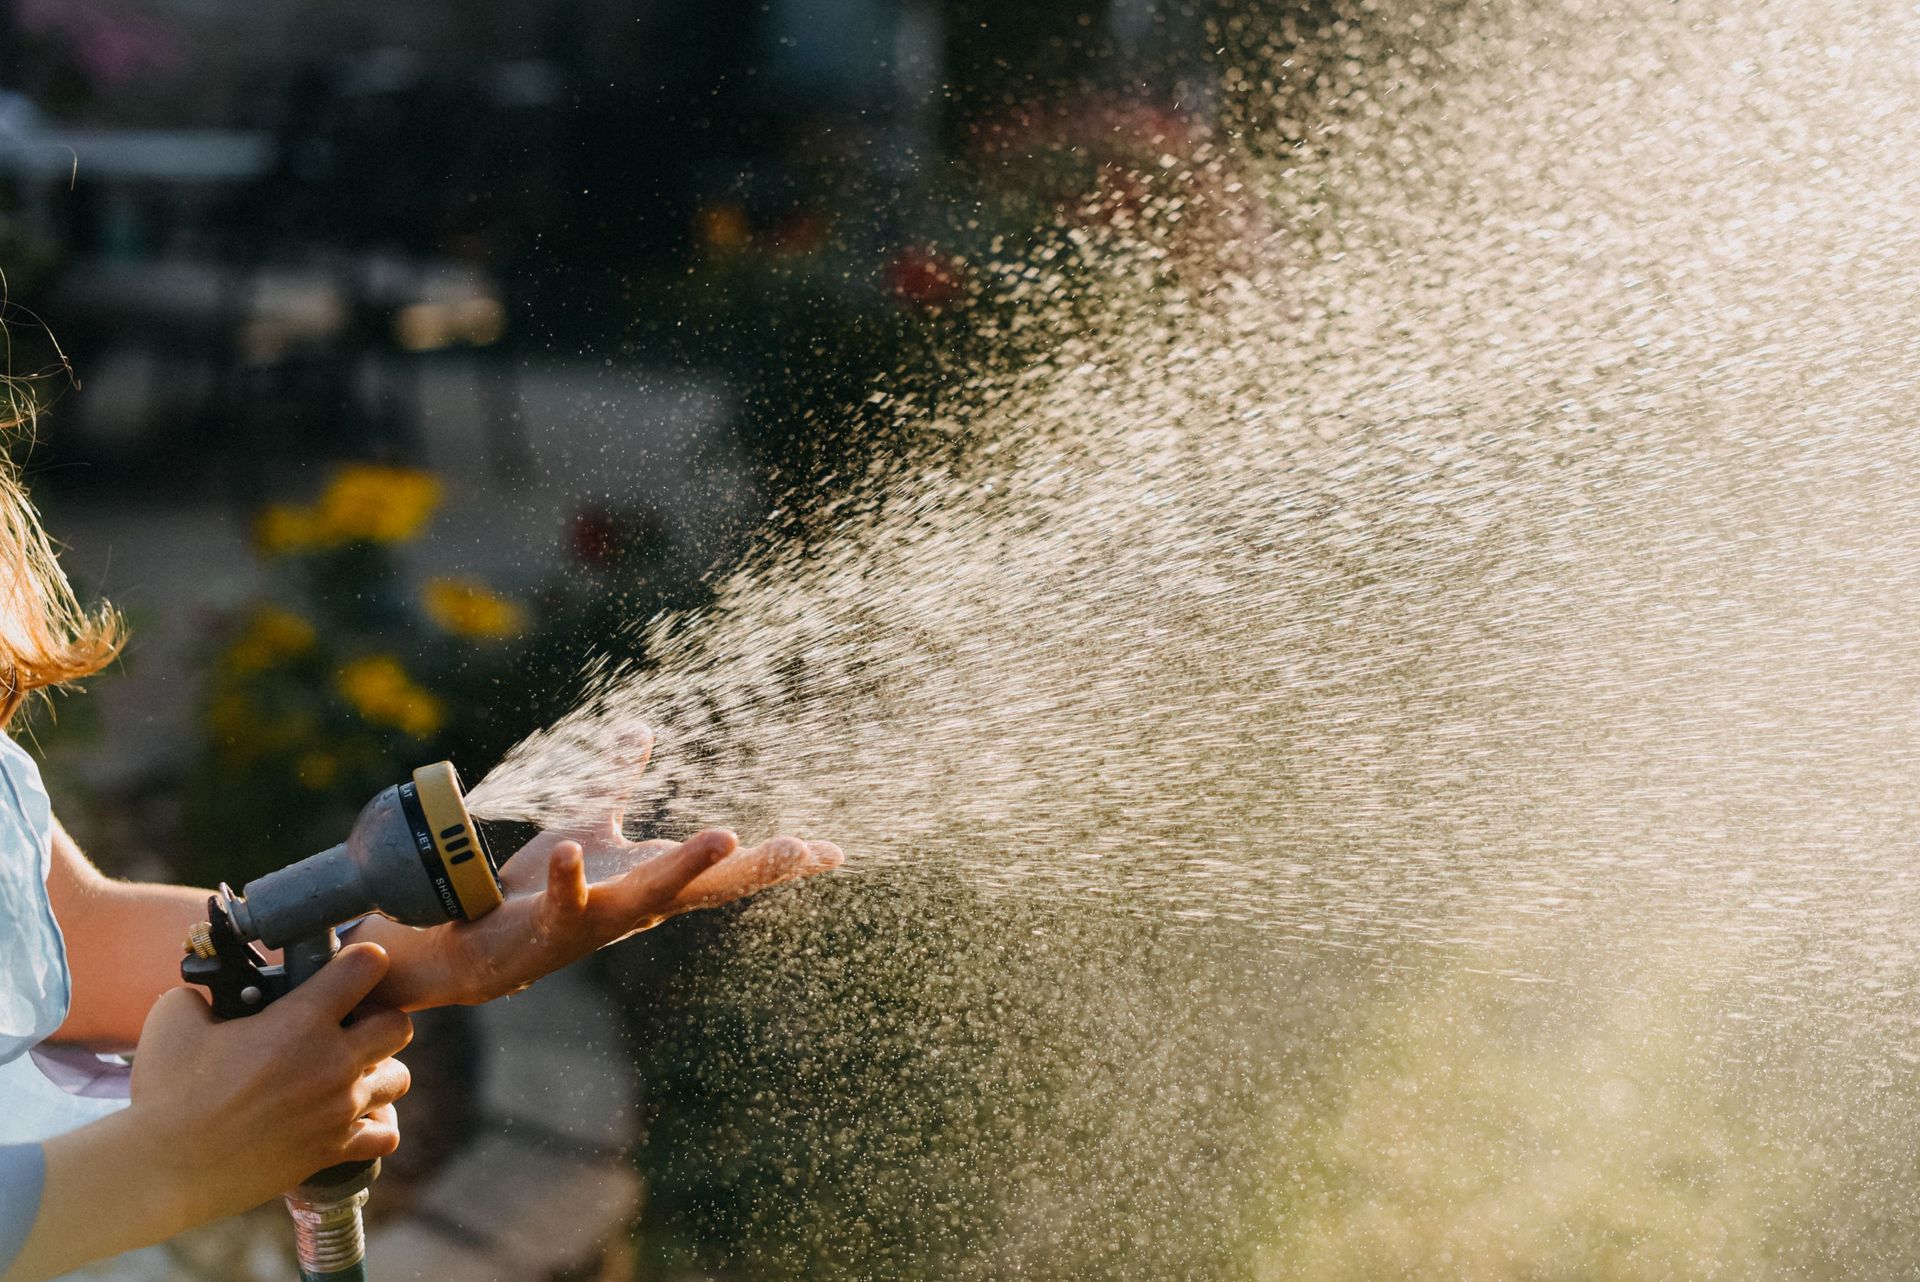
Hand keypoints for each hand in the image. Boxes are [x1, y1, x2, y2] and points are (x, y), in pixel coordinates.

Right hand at [125, 943, 411, 1229]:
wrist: (164, 1168)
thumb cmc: (167, 1093)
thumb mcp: (175, 1018)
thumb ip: (204, 994)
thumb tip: (209, 994)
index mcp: (301, 1021)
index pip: (367, 965)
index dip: (360, 960)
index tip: (347, 968)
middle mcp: (333, 1063)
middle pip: (399, 1024)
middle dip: (379, 1019)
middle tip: (348, 1028)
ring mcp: (338, 1109)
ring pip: (399, 1078)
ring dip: (378, 1072)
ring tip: (347, 1074)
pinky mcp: (332, 1151)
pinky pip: (384, 1136)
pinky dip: (374, 1127)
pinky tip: (349, 1120)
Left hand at [368, 730, 842, 1009]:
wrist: (476, 946)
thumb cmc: (538, 892)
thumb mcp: (586, 825)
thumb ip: (614, 779)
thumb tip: (641, 729)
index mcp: (655, 878)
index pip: (731, 867)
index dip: (782, 860)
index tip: (834, 852)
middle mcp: (639, 904)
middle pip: (712, 885)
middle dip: (761, 866)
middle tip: (809, 850)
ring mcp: (599, 919)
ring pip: (652, 895)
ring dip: (689, 867)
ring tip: (729, 833)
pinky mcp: (551, 926)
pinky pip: (565, 901)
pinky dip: (571, 879)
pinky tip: (573, 854)